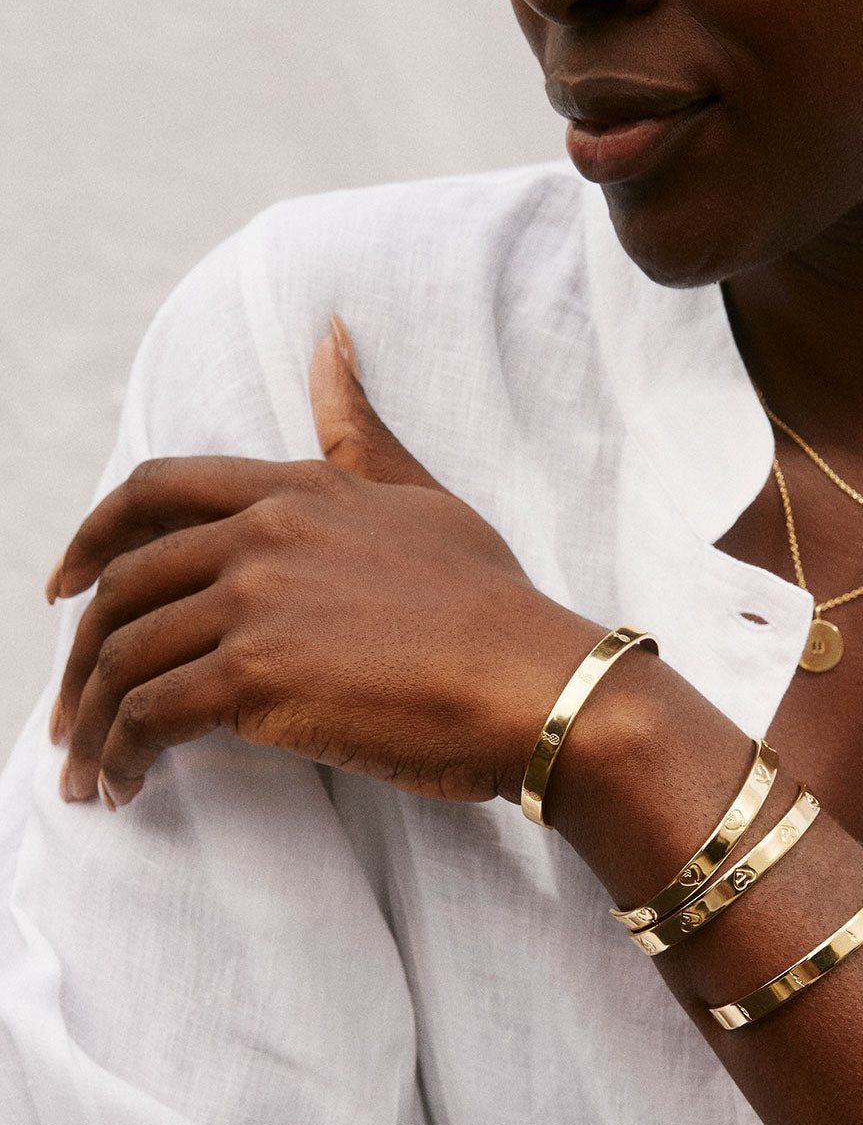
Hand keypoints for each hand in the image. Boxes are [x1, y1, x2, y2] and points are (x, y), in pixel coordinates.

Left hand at [49, 319, 599, 808]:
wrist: (537, 682)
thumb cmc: (495, 604)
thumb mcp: (423, 499)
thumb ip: (360, 432)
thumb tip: (329, 336)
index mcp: (294, 490)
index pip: (152, 492)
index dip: (91, 539)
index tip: (64, 586)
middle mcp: (261, 535)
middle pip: (122, 584)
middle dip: (79, 653)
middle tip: (69, 709)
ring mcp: (255, 602)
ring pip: (123, 656)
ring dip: (90, 720)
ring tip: (88, 771)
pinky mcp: (257, 677)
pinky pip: (150, 714)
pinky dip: (121, 755)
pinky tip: (125, 788)